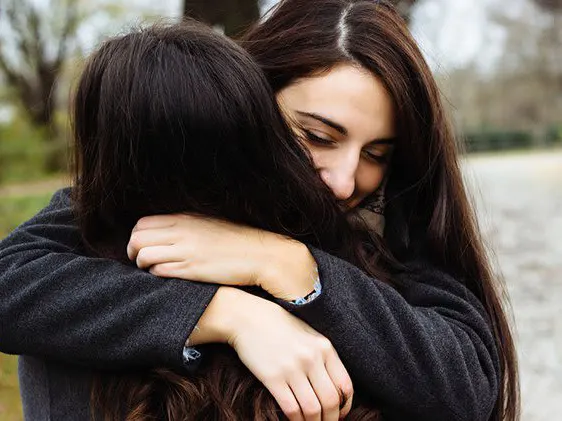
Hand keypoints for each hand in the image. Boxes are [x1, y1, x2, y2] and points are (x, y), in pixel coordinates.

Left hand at [127, 214, 317, 299]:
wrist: (260, 254)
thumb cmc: (236, 240)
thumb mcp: (208, 224)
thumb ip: (186, 225)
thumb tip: (167, 232)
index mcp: (184, 218)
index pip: (142, 224)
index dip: (136, 237)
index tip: (141, 247)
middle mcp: (181, 232)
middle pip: (137, 238)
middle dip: (133, 251)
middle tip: (139, 261)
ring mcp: (185, 251)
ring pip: (143, 256)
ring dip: (142, 265)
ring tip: (151, 271)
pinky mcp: (191, 269)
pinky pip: (159, 272)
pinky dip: (156, 275)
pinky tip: (166, 277)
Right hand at [195, 287, 353, 420]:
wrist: (247, 317)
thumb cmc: (278, 325)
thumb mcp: (308, 334)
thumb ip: (322, 356)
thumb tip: (334, 387)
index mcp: (325, 347)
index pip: (345, 385)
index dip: (345, 406)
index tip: (340, 415)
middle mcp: (312, 358)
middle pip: (331, 401)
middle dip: (330, 420)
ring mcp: (292, 368)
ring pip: (312, 409)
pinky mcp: (273, 377)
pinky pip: (291, 408)